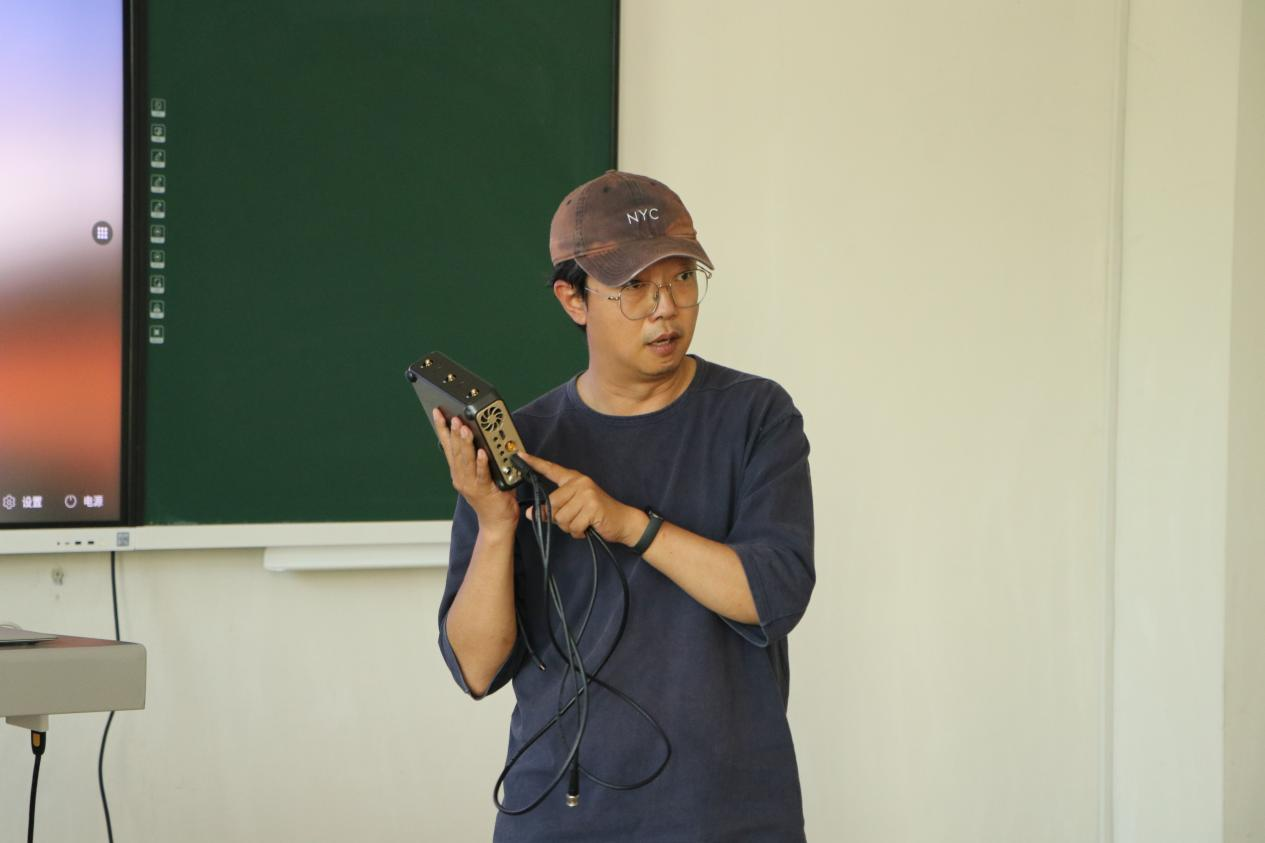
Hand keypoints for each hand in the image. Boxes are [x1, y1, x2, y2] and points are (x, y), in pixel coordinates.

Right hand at [431, 408, 518, 533]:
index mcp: (458, 471)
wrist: (496, 523)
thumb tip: (479, 434)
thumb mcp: (480, 474)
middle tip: (453, 416)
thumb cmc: (491, 496)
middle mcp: (461, 477)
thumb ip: (477, 457)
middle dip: (453, 432)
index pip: (447, 446)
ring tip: (464, 428)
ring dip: (465, 443)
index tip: (438, 412)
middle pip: (455, 451)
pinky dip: (481, 462)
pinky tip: (482, 452)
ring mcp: (471, 484)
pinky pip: (482, 474)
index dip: (442, 429)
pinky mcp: (484, 490)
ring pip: (466, 460)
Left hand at [516, 452, 645, 543]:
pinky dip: (578, 532)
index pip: (551, 470)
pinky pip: (573, 526)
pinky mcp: (592, 507)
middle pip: (552, 504)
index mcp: (574, 479)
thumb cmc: (596, 515)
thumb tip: (531, 514)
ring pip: (561, 517)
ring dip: (570, 527)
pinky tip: (587, 528)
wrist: (622, 521)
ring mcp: (586, 494)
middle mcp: (579, 483)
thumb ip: (553, 509)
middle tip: (575, 520)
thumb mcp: (573, 509)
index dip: (534, 463)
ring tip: (582, 523)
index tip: (520, 455)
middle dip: (559, 519)